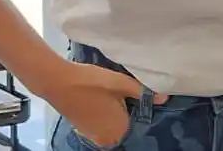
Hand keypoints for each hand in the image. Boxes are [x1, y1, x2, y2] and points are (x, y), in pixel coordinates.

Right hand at [44, 60, 165, 147]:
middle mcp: (108, 139)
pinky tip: (99, 96)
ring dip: (113, 108)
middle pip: (124, 121)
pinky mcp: (83, 129)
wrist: (59, 82)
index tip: (131, 90)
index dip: (135, 103)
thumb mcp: (121, 84)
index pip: (137, 118)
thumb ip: (142, 92)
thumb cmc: (92, 82)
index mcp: (119, 130)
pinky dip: (102, 111)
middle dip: (125, 107)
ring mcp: (93, 136)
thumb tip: (164, 98)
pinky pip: (101, 122)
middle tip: (120, 89)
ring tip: (109, 91)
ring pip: (112, 121)